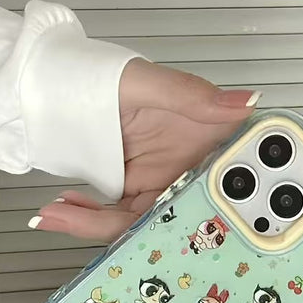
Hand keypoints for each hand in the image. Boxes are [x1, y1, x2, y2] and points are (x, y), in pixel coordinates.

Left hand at [28, 59, 259, 240]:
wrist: (80, 72)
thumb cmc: (120, 73)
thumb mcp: (156, 83)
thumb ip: (194, 96)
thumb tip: (244, 102)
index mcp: (204, 150)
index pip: (205, 197)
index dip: (182, 219)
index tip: (144, 228)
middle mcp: (184, 173)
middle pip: (167, 219)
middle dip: (123, 230)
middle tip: (76, 221)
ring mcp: (158, 181)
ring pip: (138, 220)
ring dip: (98, 223)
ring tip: (58, 214)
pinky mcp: (134, 186)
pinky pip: (118, 212)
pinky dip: (92, 214)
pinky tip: (67, 208)